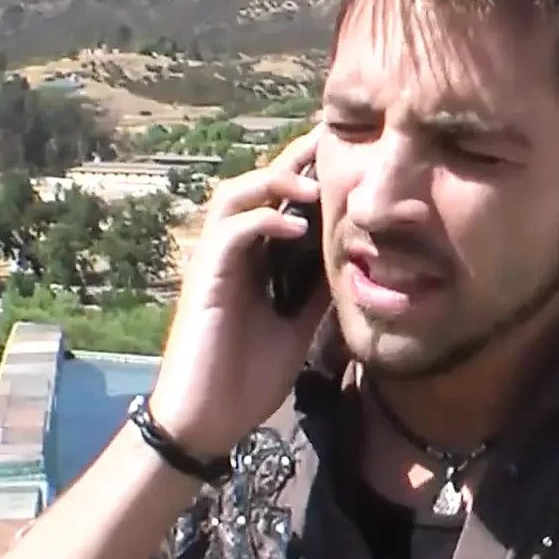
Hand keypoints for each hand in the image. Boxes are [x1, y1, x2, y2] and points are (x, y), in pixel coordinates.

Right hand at [148, 128, 329, 457]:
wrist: (209, 420)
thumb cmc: (248, 377)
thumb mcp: (300, 325)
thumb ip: (318, 290)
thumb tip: (355, 262)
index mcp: (256, 260)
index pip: (281, 202)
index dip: (308, 174)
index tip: (348, 154)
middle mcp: (233, 251)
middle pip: (258, 185)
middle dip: (294, 160)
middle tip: (333, 139)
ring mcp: (215, 262)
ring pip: (236, 195)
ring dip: (274, 183)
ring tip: (314, 185)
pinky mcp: (204, 280)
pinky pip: (228, 234)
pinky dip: (261, 221)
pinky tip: (295, 225)